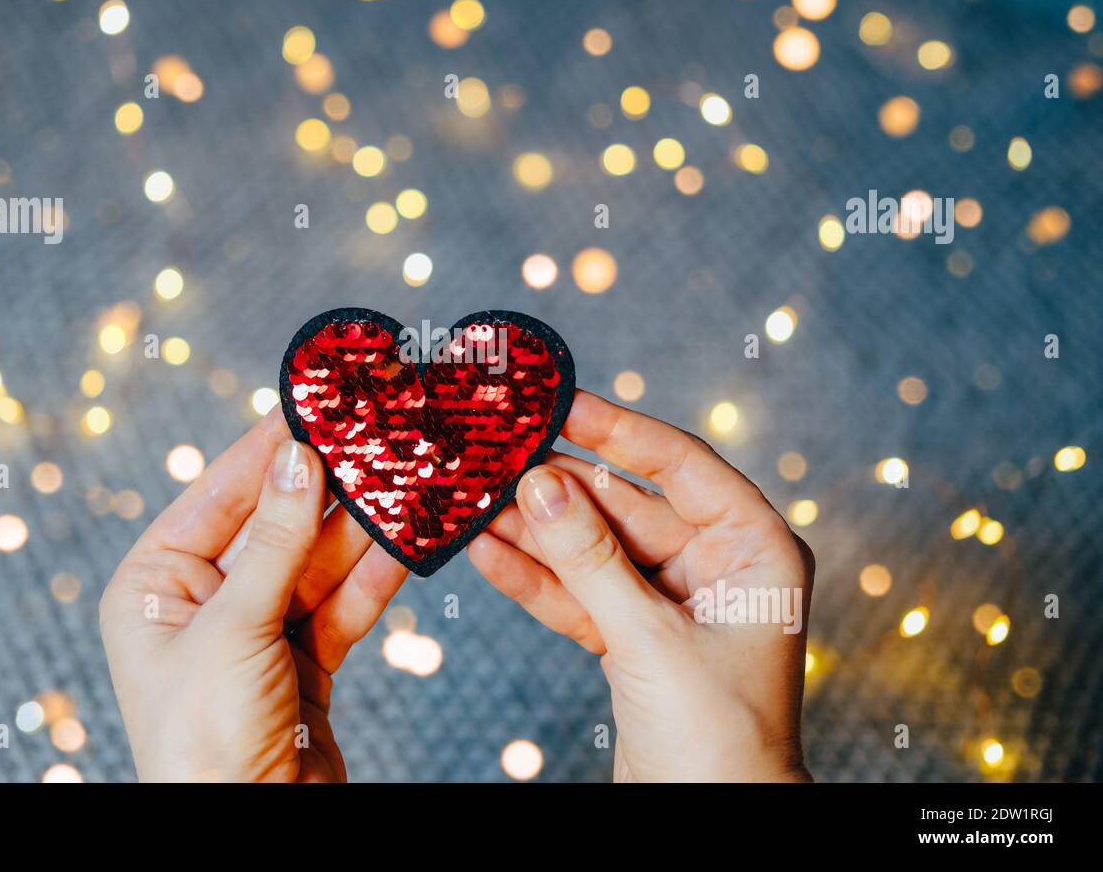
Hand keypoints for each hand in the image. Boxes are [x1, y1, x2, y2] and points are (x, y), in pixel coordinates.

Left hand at [100, 412, 406, 781]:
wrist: (251, 833)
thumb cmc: (203, 741)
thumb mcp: (235, 627)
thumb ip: (275, 541)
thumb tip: (300, 458)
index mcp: (153, 584)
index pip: (217, 496)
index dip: (267, 451)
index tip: (314, 404)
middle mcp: (201, 602)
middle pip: (275, 527)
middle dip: (328, 492)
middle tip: (378, 440)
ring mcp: (254, 631)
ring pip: (316, 563)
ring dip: (361, 531)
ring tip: (406, 482)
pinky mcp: (301, 660)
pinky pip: (340, 604)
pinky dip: (374, 578)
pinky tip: (408, 543)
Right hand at [469, 390, 813, 781]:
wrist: (710, 827)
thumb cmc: (718, 740)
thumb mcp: (649, 639)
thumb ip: (589, 559)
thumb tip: (537, 485)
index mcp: (755, 551)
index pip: (681, 466)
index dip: (618, 431)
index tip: (560, 403)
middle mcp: (716, 568)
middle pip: (626, 506)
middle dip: (560, 489)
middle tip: (497, 456)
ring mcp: (672, 604)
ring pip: (595, 551)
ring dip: (537, 533)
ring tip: (474, 501)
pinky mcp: (635, 640)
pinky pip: (580, 595)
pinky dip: (537, 581)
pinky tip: (486, 556)